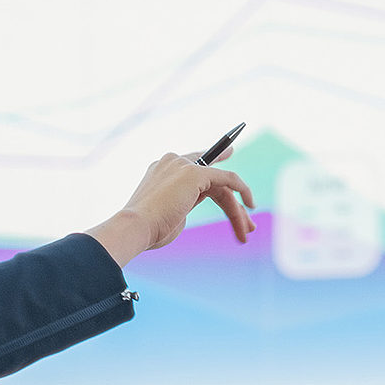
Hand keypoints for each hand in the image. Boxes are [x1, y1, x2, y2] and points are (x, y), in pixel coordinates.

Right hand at [86, 150, 254, 266]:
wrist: (135, 227)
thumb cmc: (147, 230)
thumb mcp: (168, 215)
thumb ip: (181, 204)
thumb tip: (186, 208)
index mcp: (160, 170)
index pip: (193, 164)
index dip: (213, 160)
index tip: (228, 153)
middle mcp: (171, 162)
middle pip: (210, 179)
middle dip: (231, 201)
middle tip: (246, 223)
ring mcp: (182, 165)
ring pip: (220, 184)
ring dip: (235, 210)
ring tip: (245, 231)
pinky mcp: (194, 172)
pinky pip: (227, 179)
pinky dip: (242, 190)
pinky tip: (249, 204)